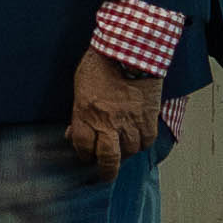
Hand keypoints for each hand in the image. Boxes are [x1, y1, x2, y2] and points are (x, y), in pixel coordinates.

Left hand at [62, 50, 166, 175]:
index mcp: (86, 113)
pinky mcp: (148, 116)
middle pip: (107, 159)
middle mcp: (107, 122)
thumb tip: (74, 131)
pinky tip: (138, 138)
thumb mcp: (80, 86)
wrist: (129, 48)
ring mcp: (129, 121)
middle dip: (105, 171)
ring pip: (129, 151)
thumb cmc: (101, 63)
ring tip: (123, 148)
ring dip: (125, 152)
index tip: (86, 156)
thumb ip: (78, 112)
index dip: (83, 154)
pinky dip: (142, 142)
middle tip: (105, 174)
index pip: (82, 147)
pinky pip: (147, 140)